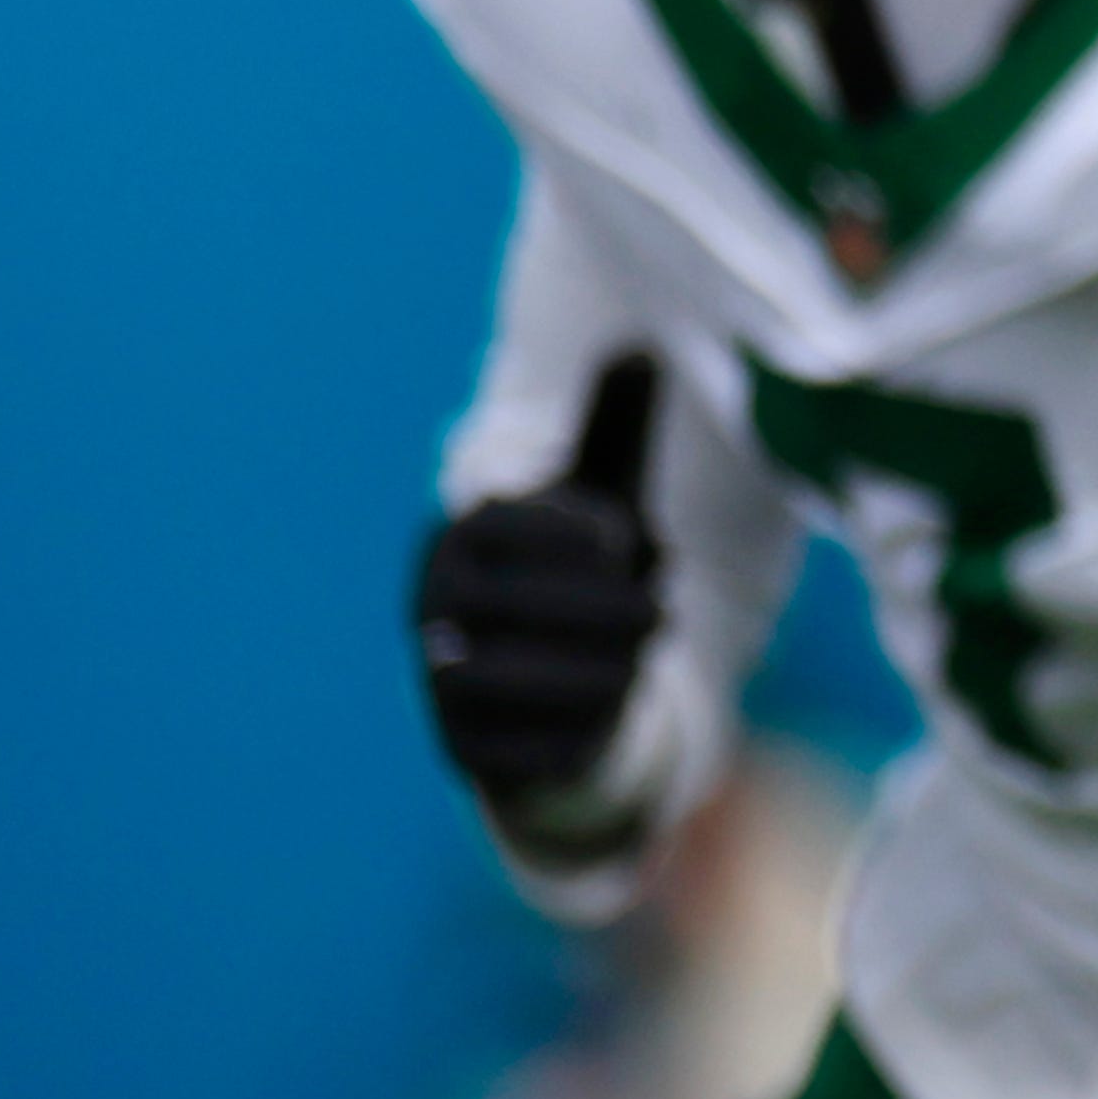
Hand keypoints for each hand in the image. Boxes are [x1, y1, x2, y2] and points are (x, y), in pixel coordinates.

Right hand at [413, 354, 665, 801]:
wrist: (537, 673)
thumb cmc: (572, 567)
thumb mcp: (596, 495)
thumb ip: (614, 429)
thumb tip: (643, 344)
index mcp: (462, 537)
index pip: (501, 527)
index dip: (567, 533)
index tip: (626, 537)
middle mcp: (435, 607)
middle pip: (501, 606)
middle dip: (593, 609)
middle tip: (662, 611)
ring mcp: (440, 681)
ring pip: (498, 682)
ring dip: (586, 673)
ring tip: (643, 660)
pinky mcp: (465, 750)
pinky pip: (511, 754)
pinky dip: (571, 737)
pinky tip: (620, 717)